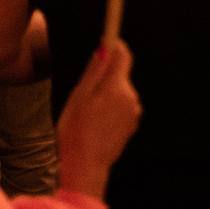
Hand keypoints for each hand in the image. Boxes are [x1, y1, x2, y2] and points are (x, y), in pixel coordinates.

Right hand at [55, 40, 141, 198]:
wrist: (86, 167)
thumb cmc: (76, 131)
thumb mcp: (79, 97)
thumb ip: (95, 71)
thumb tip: (106, 48)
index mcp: (118, 87)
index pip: (124, 56)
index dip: (115, 47)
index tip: (106, 41)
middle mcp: (131, 97)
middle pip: (120, 75)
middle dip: (105, 77)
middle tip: (83, 93)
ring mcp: (133, 112)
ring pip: (120, 92)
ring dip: (106, 96)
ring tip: (87, 113)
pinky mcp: (131, 125)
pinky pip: (121, 108)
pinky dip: (110, 110)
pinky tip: (95, 123)